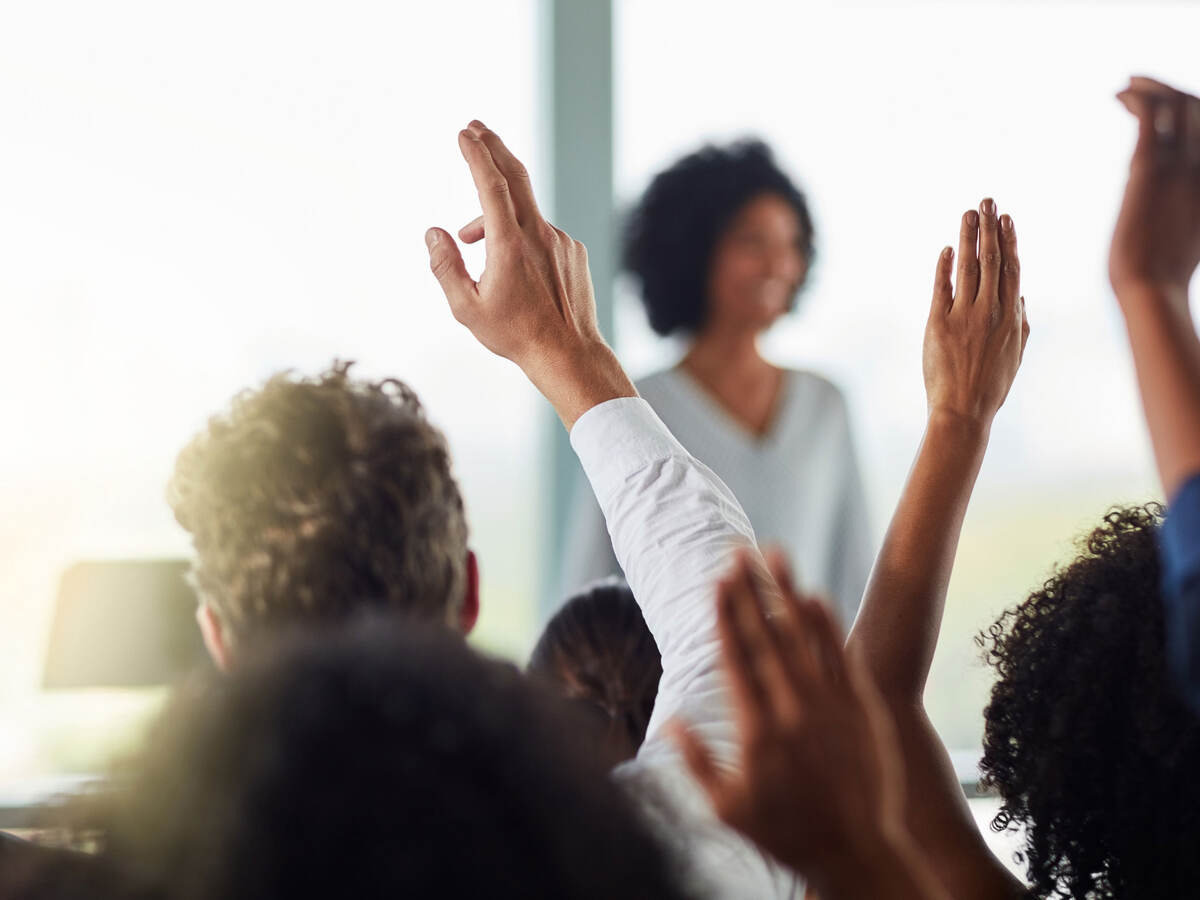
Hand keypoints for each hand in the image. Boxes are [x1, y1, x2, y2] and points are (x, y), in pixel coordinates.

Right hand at [425, 121, 633, 426]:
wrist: (568, 353)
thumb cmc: (514, 334)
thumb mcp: (466, 308)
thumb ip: (444, 266)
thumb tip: (433, 232)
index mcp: (509, 245)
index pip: (490, 186)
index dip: (476, 155)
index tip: (463, 134)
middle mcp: (538, 235)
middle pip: (516, 176)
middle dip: (493, 147)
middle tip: (475, 127)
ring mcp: (560, 240)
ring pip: (523, 214)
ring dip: (496, 216)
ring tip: (471, 238)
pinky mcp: (573, 251)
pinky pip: (541, 233)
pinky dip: (520, 237)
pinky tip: (515, 269)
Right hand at [671, 551, 913, 890]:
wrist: (856, 853)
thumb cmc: (785, 834)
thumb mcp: (726, 809)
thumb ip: (695, 763)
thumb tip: (668, 722)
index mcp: (756, 731)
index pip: (736, 658)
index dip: (725, 616)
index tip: (715, 582)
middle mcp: (793, 710)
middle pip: (767, 636)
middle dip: (749, 590)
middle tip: (736, 552)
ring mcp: (830, 706)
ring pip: (805, 636)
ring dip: (787, 592)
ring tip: (774, 554)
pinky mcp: (860, 709)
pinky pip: (841, 656)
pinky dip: (826, 625)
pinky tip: (813, 595)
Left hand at [922, 199, 1028, 426]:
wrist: (963, 412)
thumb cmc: (990, 387)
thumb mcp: (1015, 355)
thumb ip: (1021, 324)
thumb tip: (1022, 296)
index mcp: (1012, 318)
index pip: (1012, 270)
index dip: (1009, 241)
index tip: (1007, 219)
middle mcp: (990, 312)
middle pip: (991, 261)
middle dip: (989, 228)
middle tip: (986, 201)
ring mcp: (964, 317)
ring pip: (969, 268)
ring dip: (968, 238)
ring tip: (968, 214)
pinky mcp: (939, 325)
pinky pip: (942, 288)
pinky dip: (945, 267)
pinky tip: (947, 249)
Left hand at [1109, 76, 1199, 304]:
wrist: (1150, 289)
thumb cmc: (1159, 275)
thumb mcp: (1184, 235)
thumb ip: (1183, 209)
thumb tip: (1166, 205)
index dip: (1191, 110)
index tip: (1163, 102)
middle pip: (1198, 110)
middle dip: (1171, 90)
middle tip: (1140, 82)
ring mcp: (1180, 167)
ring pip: (1178, 107)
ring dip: (1153, 88)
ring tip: (1127, 84)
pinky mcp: (1150, 170)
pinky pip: (1151, 120)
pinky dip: (1138, 101)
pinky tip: (1120, 95)